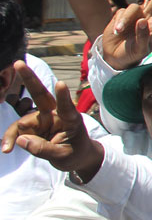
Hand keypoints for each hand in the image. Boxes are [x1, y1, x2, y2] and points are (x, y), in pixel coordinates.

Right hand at [1, 63, 103, 179]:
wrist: (77, 157)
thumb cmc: (76, 153)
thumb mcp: (63, 156)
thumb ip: (43, 149)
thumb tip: (20, 140)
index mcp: (71, 119)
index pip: (66, 106)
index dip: (62, 96)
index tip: (60, 84)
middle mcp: (55, 114)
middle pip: (40, 94)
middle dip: (29, 78)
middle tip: (18, 63)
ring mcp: (42, 118)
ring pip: (22, 121)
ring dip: (12, 133)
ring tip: (7, 148)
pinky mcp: (33, 125)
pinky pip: (17, 130)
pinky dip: (10, 138)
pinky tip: (6, 148)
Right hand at [102, 0, 151, 70]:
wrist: (114, 56)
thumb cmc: (132, 54)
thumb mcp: (140, 50)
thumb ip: (143, 36)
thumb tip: (142, 20)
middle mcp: (148, 18)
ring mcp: (135, 15)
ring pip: (133, 8)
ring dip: (125, 20)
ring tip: (119, 31)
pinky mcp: (122, 14)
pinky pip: (121, 12)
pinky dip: (118, 22)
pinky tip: (116, 31)